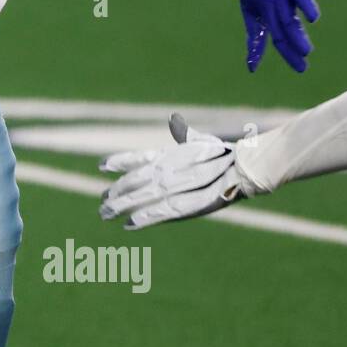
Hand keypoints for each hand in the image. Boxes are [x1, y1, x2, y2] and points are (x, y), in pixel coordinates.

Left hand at [99, 114, 253, 229]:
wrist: (244, 168)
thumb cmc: (225, 154)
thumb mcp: (202, 142)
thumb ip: (185, 135)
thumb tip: (176, 122)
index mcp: (170, 154)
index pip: (138, 157)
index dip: (119, 161)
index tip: (102, 165)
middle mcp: (167, 169)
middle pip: (134, 181)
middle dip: (116, 191)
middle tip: (102, 200)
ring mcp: (174, 187)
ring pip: (141, 197)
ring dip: (121, 206)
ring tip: (105, 213)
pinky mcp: (185, 205)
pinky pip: (159, 213)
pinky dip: (143, 219)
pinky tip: (128, 224)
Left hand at [219, 0, 334, 71]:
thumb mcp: (250, 11)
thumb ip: (255, 38)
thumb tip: (251, 68)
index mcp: (267, 10)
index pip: (279, 36)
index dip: (289, 52)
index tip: (301, 68)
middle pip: (288, 20)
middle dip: (297, 37)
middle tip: (306, 51)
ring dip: (306, 6)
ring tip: (313, 18)